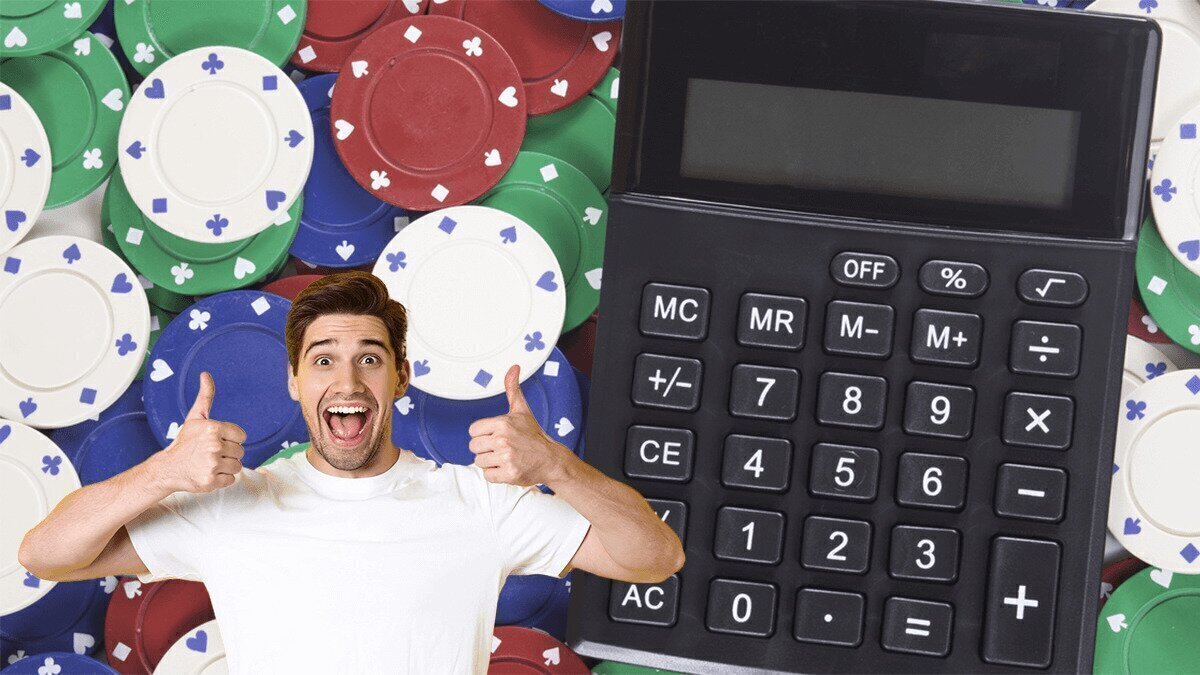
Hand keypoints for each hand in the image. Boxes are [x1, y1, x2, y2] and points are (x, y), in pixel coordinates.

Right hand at [152, 372, 246, 493]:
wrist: (167, 468)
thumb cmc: (185, 442)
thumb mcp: (195, 417)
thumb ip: (205, 396)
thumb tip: (206, 374)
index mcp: (213, 428)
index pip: (241, 436)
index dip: (231, 439)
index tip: (217, 441)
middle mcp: (213, 446)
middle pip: (240, 452)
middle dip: (228, 453)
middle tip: (211, 453)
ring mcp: (212, 465)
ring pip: (237, 466)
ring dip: (226, 466)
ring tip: (210, 463)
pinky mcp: (210, 481)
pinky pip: (231, 479)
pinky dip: (222, 479)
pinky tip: (209, 473)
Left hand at [468, 364, 571, 485]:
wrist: (551, 459)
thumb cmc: (534, 435)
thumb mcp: (522, 410)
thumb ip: (512, 388)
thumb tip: (513, 367)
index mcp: (502, 423)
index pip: (473, 431)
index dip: (482, 434)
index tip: (494, 436)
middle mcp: (502, 440)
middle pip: (474, 447)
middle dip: (485, 449)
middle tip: (501, 448)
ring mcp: (506, 457)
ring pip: (479, 462)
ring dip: (490, 462)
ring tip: (505, 458)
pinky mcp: (508, 473)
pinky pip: (488, 475)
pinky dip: (496, 474)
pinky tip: (506, 467)